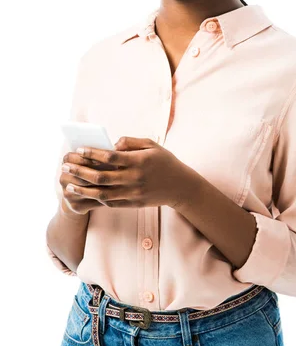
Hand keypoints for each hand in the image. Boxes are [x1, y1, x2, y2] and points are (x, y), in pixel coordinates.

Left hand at [60, 136, 199, 211]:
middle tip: (65, 166)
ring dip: (82, 189)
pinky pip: (110, 203)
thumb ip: (131, 142)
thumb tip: (111, 144)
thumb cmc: (165, 162)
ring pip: (102, 194)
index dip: (92, 154)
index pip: (109, 157)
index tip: (78, 150)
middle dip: (80, 171)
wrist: (181, 186)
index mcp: (138, 161)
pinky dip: (96, 199)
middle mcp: (134, 178)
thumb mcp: (152, 145)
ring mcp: (133, 193)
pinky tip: (85, 194)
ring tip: (68, 185)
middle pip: (101, 177)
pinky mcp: (133, 203)